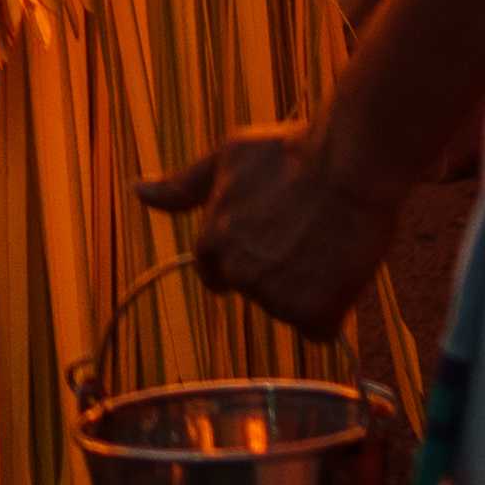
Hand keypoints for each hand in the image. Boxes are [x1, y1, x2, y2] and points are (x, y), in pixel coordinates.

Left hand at [136, 125, 402, 342]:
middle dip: (275, 271)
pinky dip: (331, 310)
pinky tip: (340, 274)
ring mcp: (272, 295)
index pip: (213, 272)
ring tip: (324, 244)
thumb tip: (138, 191)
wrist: (346, 166)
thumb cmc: (289, 154)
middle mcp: (236, 271)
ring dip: (305, 289)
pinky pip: (319, 330)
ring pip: (287, 309)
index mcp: (212, 240)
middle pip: (254, 290)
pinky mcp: (310, 312)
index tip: (264, 248)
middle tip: (304, 237)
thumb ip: (184, 187)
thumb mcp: (226, 159)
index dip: (239, 260)